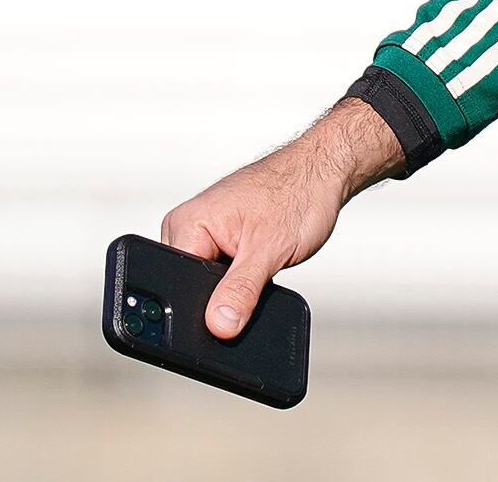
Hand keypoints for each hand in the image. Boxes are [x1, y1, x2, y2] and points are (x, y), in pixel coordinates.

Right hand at [158, 96, 404, 339]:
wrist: (323, 172)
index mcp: (186, 224)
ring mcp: (206, 234)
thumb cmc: (298, 194)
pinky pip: (222, 275)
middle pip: (189, 287)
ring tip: (260, 271)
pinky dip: (241, 282)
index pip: (174, 283)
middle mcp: (189, 228)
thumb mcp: (269, 250)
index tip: (224, 321)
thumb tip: (217, 325)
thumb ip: (240, 290)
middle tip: (251, 289)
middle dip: (217, 301)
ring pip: (208, 285)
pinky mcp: (223, 241)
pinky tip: (259, 274)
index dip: (197, 310)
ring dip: (232, 290)